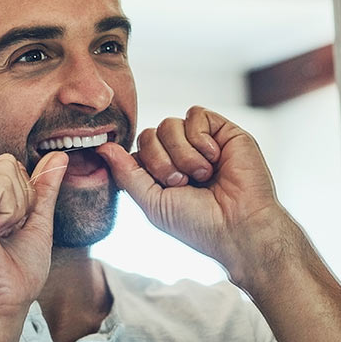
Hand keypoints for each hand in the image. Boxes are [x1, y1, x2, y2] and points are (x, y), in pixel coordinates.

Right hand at [0, 151, 67, 320]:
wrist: (0, 306)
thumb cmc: (14, 274)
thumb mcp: (35, 222)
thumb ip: (43, 188)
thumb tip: (58, 155)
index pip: (8, 165)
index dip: (23, 197)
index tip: (9, 230)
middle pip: (8, 163)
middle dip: (20, 200)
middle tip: (3, 235)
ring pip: (6, 172)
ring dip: (15, 209)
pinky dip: (8, 214)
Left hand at [96, 106, 296, 281]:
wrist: (238, 226)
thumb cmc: (197, 223)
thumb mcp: (152, 202)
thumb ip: (126, 174)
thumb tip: (102, 147)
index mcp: (162, 172)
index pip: (136, 149)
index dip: (145, 165)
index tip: (164, 188)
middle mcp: (180, 154)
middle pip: (149, 134)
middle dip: (161, 161)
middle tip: (183, 183)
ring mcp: (201, 141)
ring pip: (170, 123)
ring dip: (183, 154)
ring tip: (202, 175)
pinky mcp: (223, 130)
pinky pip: (195, 115)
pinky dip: (200, 139)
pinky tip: (215, 159)